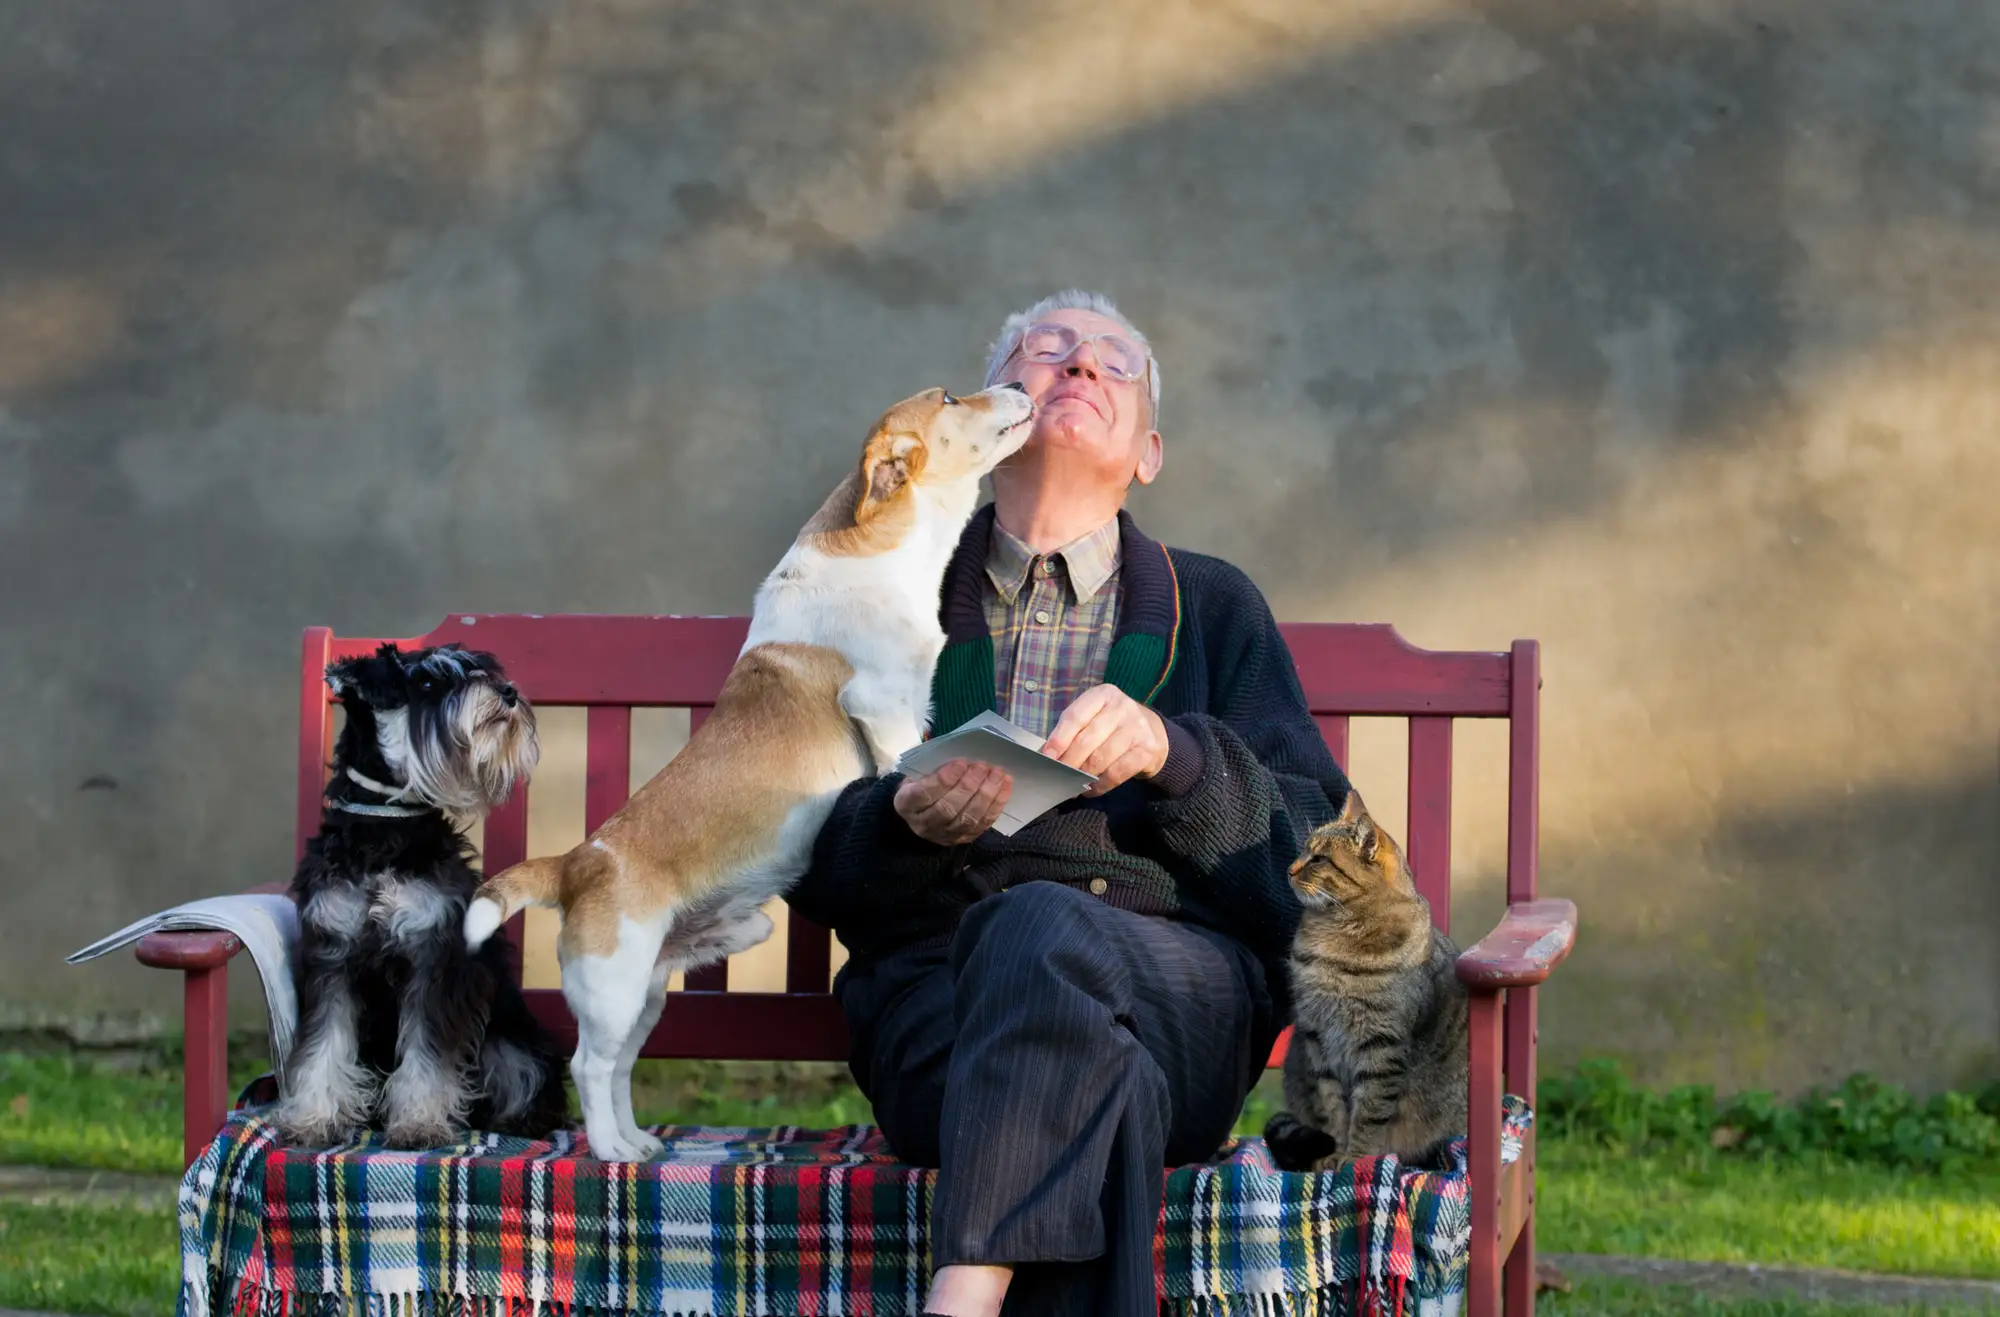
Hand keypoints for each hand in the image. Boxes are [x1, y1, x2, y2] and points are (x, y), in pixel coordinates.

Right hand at [894, 760, 1012, 845]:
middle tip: (983, 766)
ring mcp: (944, 835)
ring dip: (987, 795)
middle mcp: (923, 824)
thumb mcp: (916, 774)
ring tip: (997, 774)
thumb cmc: (920, 785)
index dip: (944, 779)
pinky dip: (997, 805)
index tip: (961, 763)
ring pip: (968, 818)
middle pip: (948, 808)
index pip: (924, 794)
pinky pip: (983, 824)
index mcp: (906, 804)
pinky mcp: (963, 839)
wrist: (921, 813)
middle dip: (969, 786)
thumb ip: (933, 769)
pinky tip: (1005, 786)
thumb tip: (963, 760)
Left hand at [1041, 684, 1169, 796]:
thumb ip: (1074, 730)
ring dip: (1083, 775)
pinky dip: (1100, 784)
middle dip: (1069, 761)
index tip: (1047, 757)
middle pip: (1087, 740)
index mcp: (1103, 694)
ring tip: (1073, 783)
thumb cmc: (1114, 726)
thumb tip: (1049, 755)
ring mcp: (1137, 728)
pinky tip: (1092, 788)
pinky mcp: (1147, 750)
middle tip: (1058, 775)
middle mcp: (1121, 707)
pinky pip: (1116, 773)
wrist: (1154, 734)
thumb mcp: (1095, 717)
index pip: (1076, 716)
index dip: (1059, 738)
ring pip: (1100, 758)